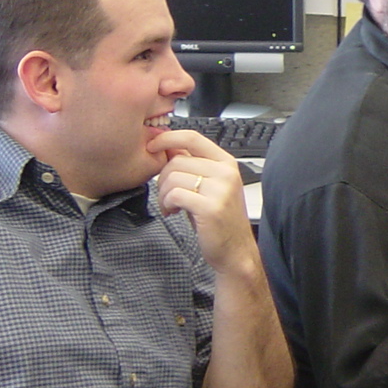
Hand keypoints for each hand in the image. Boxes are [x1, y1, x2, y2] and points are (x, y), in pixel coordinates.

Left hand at [147, 129, 254, 272]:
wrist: (235, 250)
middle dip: (162, 179)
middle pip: (177, 160)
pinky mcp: (210, 207)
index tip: (152, 146)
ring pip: (173, 177)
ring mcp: (220, 189)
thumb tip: (168, 147)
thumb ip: (193, 165)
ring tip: (171, 206)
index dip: (167, 138)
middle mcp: (226, 173)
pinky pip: (174, 194)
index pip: (192, 137)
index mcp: (226, 162)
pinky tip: (173, 212)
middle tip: (167, 195)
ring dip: (163, 194)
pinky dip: (167, 204)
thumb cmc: (220, 219)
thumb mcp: (210, 186)